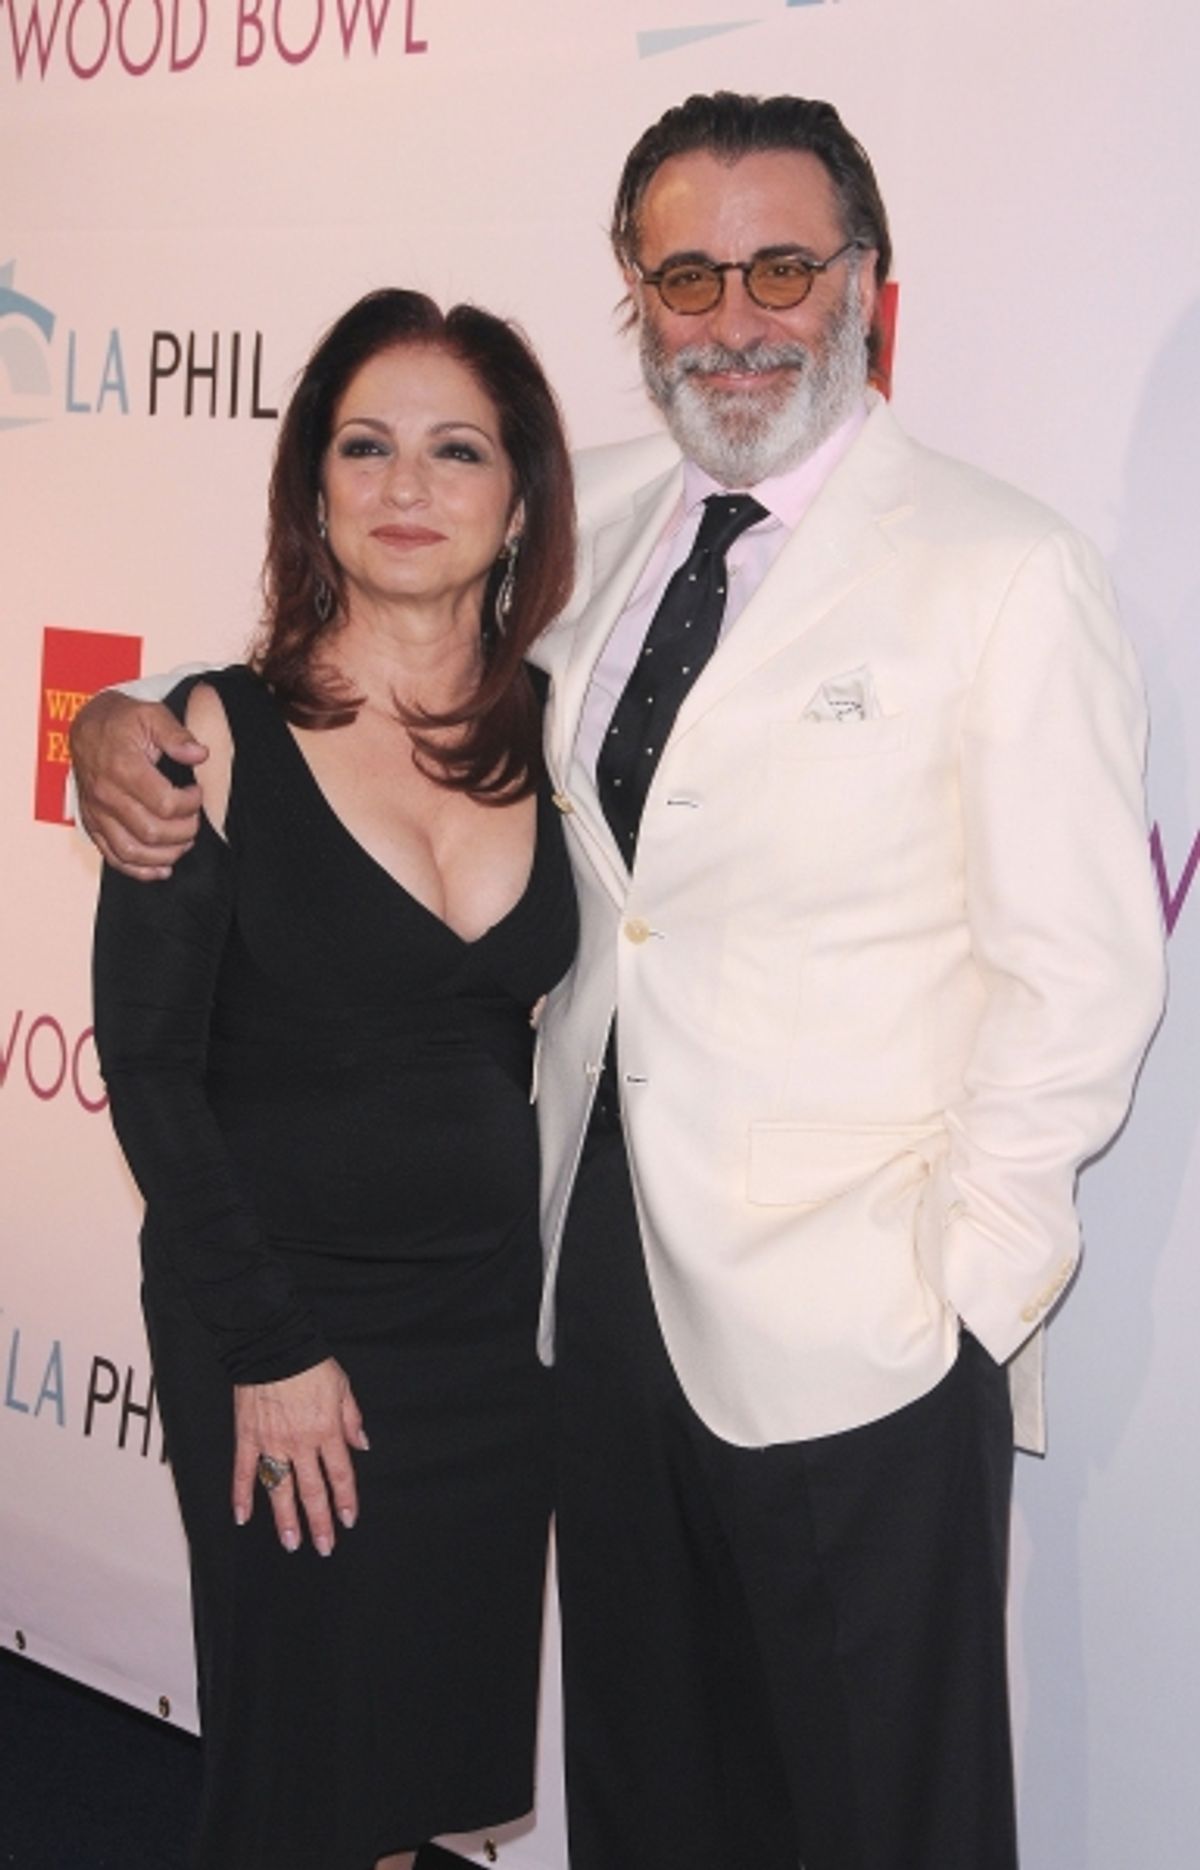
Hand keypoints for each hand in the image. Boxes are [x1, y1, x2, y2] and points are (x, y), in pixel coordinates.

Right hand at [70, 690, 207, 878]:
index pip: (165, 804)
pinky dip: (139, 870)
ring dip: (166, 854)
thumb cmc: (120, 721)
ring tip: (184, 841)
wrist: (86, 727)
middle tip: (193, 818)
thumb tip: (199, 754)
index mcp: (123, 768)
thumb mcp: (151, 714)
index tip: (197, 793)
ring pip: (133, 852)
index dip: (190, 804)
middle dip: (184, 831)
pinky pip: (113, 857)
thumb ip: (177, 735)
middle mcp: (106, 795)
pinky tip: (162, 867)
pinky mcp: (93, 824)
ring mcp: (97, 813)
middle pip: (152, 832)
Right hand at [232, 1359, 368, 1555]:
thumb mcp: (342, 1386)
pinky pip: (243, 1472)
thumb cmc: (309, 1363)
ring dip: (286, 1519)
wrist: (272, 1345)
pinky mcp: (247, 1437)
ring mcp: (272, 1443)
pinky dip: (241, 1496)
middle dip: (320, 1521)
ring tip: (291, 1544)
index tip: (348, 1520)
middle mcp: (301, 1442)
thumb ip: (352, 1418)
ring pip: (280, 1489)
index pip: (340, 1474)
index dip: (345, 1500)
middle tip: (324, 1546)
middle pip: (312, 1490)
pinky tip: (242, 1517)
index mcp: (327, 1430)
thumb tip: (361, 1444)